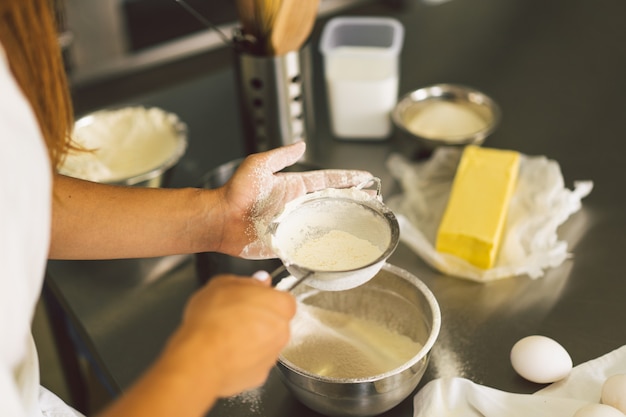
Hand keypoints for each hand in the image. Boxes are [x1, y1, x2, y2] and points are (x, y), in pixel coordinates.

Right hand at [165, 273, 295, 397]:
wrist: (202, 358)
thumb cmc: (212, 320)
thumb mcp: (223, 284)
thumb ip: (247, 281)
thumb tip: (258, 280)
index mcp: (279, 305)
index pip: (283, 299)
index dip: (265, 299)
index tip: (252, 299)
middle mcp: (282, 331)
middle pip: (276, 322)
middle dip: (260, 320)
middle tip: (236, 316)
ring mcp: (272, 355)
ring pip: (265, 344)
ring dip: (252, 340)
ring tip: (227, 336)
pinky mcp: (259, 375)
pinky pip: (254, 363)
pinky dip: (243, 359)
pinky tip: (226, 352)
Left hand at [216, 142, 372, 257]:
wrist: (221, 218)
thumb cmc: (235, 192)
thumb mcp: (258, 165)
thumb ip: (280, 155)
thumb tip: (300, 144)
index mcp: (294, 186)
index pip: (328, 180)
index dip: (347, 178)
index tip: (364, 177)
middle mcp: (298, 205)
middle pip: (333, 202)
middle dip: (354, 200)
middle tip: (373, 200)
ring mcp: (295, 224)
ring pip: (327, 223)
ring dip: (346, 223)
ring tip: (365, 222)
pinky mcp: (288, 241)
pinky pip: (311, 244)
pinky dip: (327, 245)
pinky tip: (342, 246)